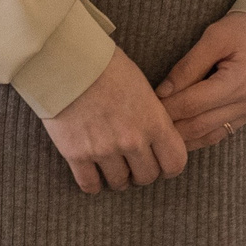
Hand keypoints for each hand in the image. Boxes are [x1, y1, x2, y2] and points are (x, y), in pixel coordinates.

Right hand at [43, 44, 187, 192]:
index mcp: (154, 121)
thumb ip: (152, 116)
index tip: (162, 163)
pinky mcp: (76, 154)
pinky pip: (89, 184)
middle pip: (147, 178)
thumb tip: (156, 136)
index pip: (175, 162)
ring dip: (118, 178)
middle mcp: (132, 140)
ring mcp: (103, 150)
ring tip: (113, 167)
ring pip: (119, 183)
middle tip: (134, 164)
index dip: (170, 166)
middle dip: (142, 173)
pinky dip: (93, 183)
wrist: (69, 61)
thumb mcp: (142, 87)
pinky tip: (93, 173)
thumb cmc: (108, 66)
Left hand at [157, 11, 245, 151]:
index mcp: (239, 81)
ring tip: (161, 133)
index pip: (193, 103)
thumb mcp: (215, 37)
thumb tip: (163, 93)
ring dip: (184, 137)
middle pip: (200, 124)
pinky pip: (222, 133)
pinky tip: (183, 134)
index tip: (146, 107)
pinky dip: (200, 135)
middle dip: (171, 126)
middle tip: (148, 123)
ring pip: (210, 135)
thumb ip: (188, 66)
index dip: (167, 107)